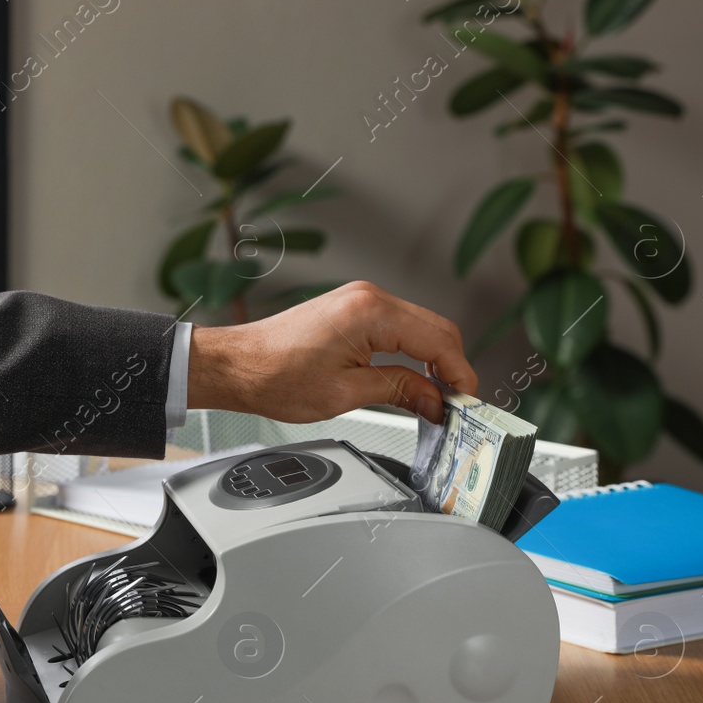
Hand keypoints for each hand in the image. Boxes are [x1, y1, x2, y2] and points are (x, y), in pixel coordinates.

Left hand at [186, 281, 476, 423]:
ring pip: (420, 327)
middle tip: (455, 405)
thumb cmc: (274, 376)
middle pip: (436, 329)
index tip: (465, 402)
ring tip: (435, 397)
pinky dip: (412, 350)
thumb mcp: (345, 394)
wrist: (236, 365)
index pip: (439, 340)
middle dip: (451, 367)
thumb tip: (433, 400)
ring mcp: (360, 299)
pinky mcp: (351, 308)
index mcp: (370, 313)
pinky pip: (398, 325)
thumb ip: (398, 392)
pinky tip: (413, 377)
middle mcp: (368, 297)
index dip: (459, 374)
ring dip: (433, 359)